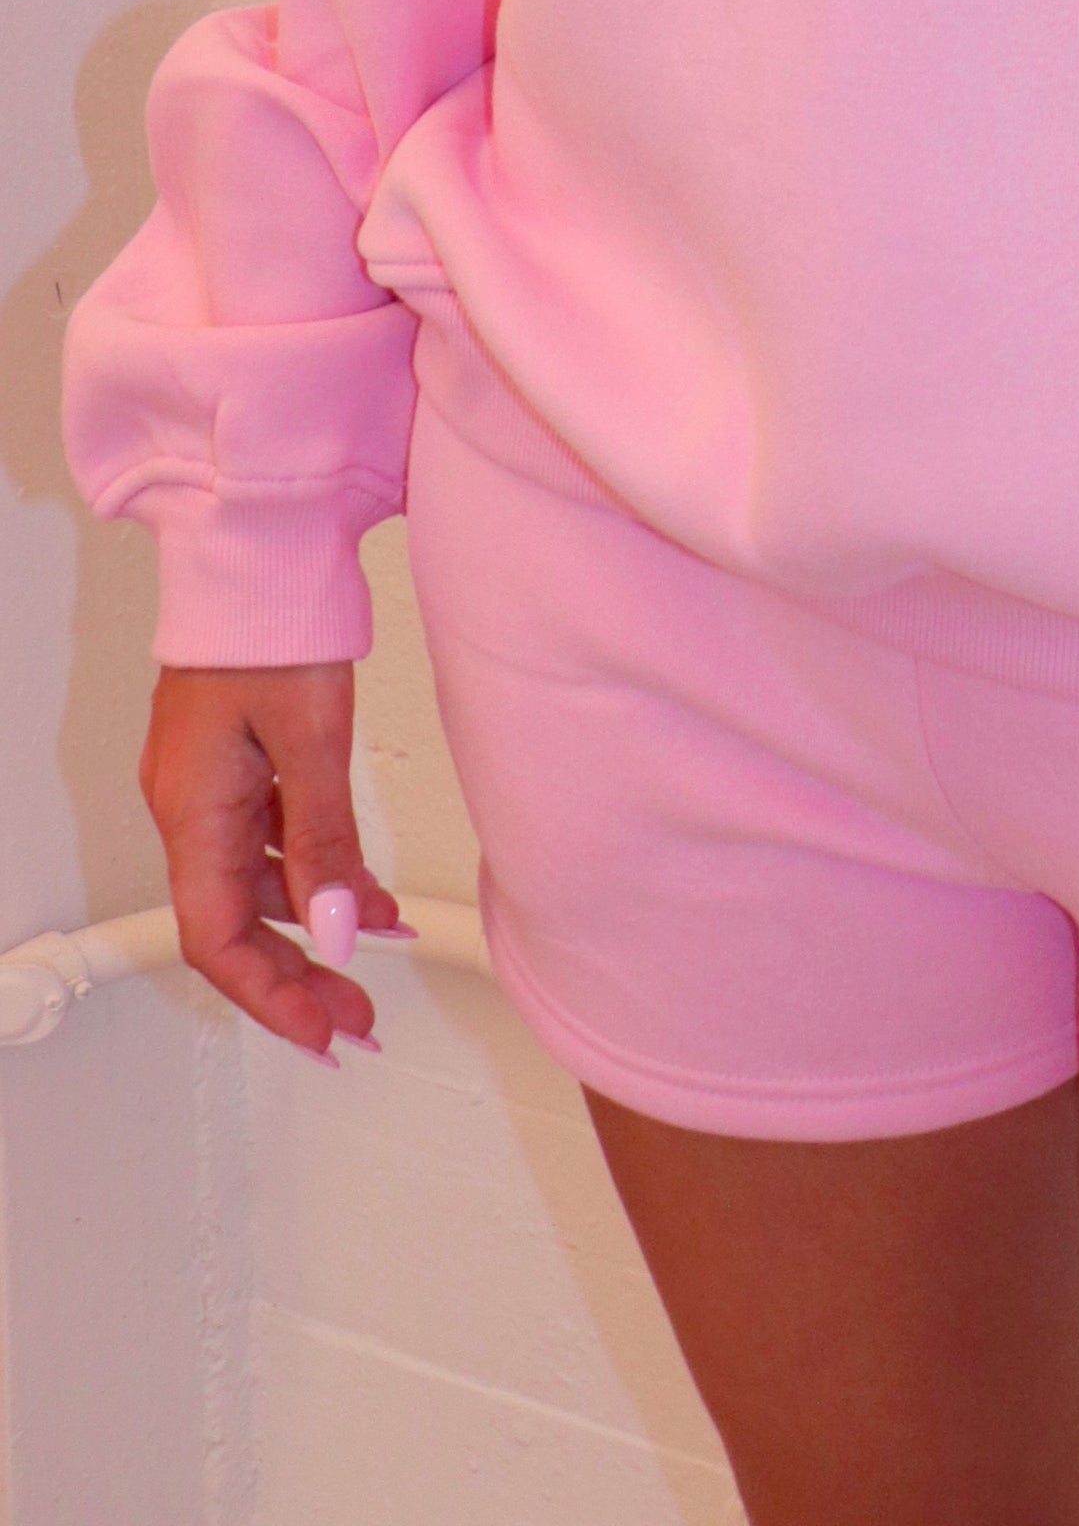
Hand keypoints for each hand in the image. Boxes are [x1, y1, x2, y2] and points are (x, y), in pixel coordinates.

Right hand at [141, 664, 407, 1061]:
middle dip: (298, 976)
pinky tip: (361, 886)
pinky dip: (312, 871)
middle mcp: (189, 807)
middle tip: (359, 1016)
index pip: (219, 940)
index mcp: (193, 811)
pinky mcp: (235, 762)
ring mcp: (209, 785)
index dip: (272, 999)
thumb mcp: (311, 740)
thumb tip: (337, 933)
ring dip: (313, 923)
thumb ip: (324, 843)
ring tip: (381, 944)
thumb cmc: (273, 626)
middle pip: (234, 924)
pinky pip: (267, 841)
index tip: (326, 1035)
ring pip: (254, 885)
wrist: (261, 550)